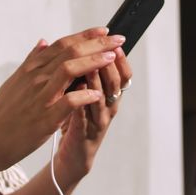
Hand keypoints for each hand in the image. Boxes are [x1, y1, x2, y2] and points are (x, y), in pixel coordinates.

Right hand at [0, 27, 125, 176]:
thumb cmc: (1, 114)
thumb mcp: (14, 81)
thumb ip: (31, 61)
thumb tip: (43, 41)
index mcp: (31, 68)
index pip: (62, 44)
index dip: (85, 35)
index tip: (104, 30)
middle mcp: (36, 78)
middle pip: (70, 52)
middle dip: (97, 43)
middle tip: (118, 38)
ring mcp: (40, 97)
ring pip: (69, 70)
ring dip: (93, 61)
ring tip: (111, 57)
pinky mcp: (44, 118)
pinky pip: (68, 102)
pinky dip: (84, 95)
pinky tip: (98, 93)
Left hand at [52, 41, 132, 184]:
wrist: (73, 153)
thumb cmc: (78, 118)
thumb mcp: (84, 92)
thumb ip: (86, 71)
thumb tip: (86, 43)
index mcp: (109, 95)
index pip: (122, 74)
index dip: (120, 58)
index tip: (114, 41)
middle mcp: (108, 107)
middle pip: (115, 84)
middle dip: (110, 65)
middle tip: (105, 49)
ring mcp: (97, 122)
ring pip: (101, 100)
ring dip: (96, 83)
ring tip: (90, 67)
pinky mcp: (83, 135)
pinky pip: (83, 120)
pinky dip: (80, 107)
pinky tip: (75, 97)